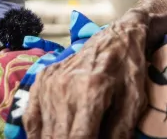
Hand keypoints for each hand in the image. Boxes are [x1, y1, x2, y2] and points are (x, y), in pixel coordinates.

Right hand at [22, 15, 149, 138]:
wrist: (117, 37)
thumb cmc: (129, 70)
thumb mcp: (134, 104)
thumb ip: (119, 134)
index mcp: (90, 91)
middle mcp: (64, 87)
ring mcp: (48, 84)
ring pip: (44, 133)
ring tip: (75, 136)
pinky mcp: (41, 82)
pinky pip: (32, 120)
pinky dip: (39, 136)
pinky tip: (49, 138)